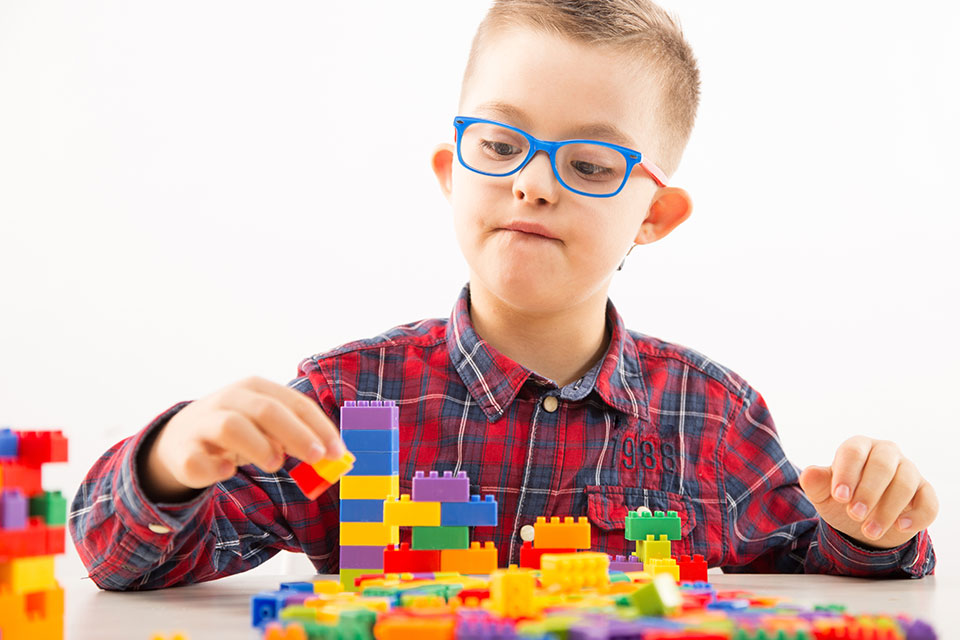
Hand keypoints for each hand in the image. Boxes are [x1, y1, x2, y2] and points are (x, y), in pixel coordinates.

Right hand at [142, 376, 345, 501]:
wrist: (180, 438)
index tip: (337, 452)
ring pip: (232, 427)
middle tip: (316, 457)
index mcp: (256, 389)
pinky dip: (215, 468)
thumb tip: (332, 456)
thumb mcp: (267, 426)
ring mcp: (203, 424)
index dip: (319, 427)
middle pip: (266, 410)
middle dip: (296, 434)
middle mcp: (229, 400)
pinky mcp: (183, 452)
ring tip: (275, 464)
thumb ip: (296, 437)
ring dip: (259, 447)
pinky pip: (198, 460)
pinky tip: (227, 471)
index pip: (295, 403)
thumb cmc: (238, 431)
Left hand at [799, 436, 937, 548]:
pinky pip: (928, 501)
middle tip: (855, 514)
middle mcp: (886, 453)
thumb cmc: (843, 499)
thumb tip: (808, 474)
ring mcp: (909, 470)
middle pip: (882, 466)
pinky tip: (900, 527)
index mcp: (858, 447)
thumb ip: (816, 483)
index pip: (853, 452)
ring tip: (869, 531)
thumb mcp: (823, 494)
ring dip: (887, 510)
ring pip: (905, 484)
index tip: (839, 497)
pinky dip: (917, 516)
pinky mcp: (925, 492)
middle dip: (868, 492)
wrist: (864, 521)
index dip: (846, 474)